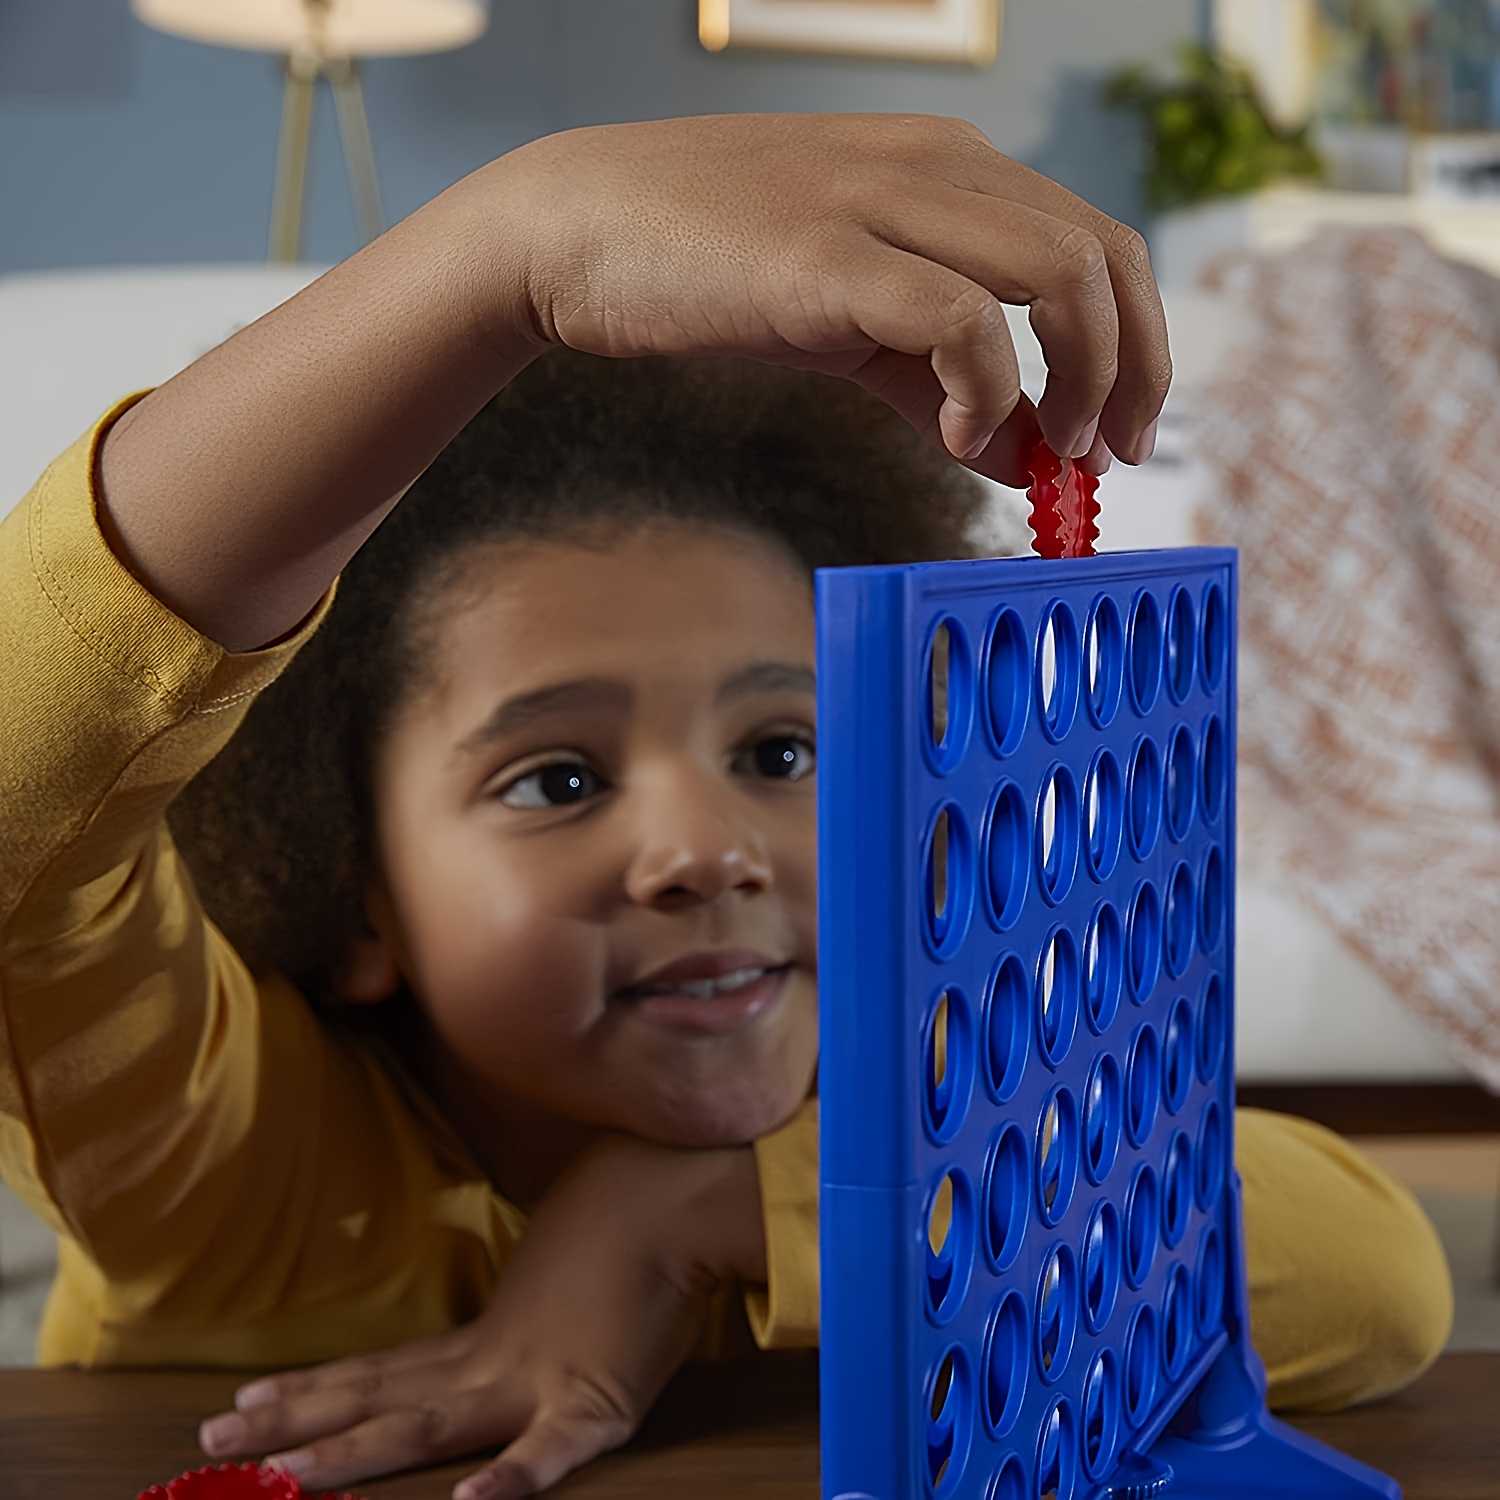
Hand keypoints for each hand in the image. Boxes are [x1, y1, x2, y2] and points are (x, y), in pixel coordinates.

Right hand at [101, 113, 1166, 651]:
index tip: (1121, 429)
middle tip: (1110, 454)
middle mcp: (932, 166)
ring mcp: (881, 200)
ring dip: (1076, 377)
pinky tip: (959, 435)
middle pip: (1100, 253)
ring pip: (1056, 273)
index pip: (1095, 240)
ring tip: (1044, 451)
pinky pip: (960, 315)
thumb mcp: (850, 320)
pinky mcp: (827, 252)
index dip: (1134, 339)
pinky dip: (986, 385)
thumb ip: (936, 377)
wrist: (578, 228)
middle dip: (1131, 365)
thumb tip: (1017, 450)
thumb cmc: (711, 269)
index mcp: (947, 166)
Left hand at [197, 1137, 765, 1496]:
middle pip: (377, 1400)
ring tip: (283, 1478)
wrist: (673, 1195)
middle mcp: (492, 1363)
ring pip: (425, 1428)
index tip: (241, 1400)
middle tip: (209, 1443)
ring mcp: (535, 1383)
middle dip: (292, 1425)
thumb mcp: (555, 1262)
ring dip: (349, 1452)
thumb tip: (518, 1297)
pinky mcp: (596, 1401)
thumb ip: (526, 1298)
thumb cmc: (622, 1217)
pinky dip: (512, 1481)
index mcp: (486, 1336)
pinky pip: (548, 1452)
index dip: (312, 1390)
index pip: (380, 1371)